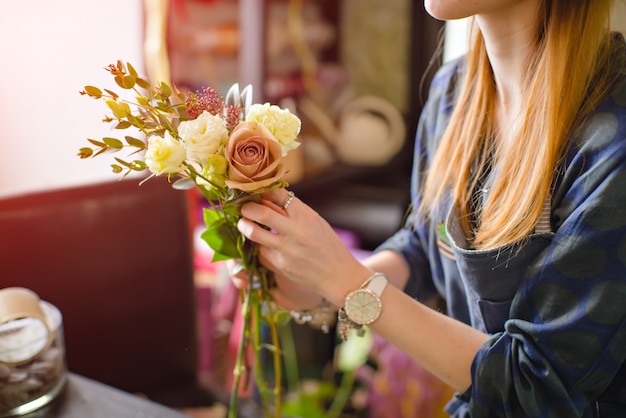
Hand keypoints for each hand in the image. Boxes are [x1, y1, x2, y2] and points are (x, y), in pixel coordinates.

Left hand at [236, 188, 372, 305]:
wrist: (338, 274)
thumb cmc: (327, 244)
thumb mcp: (315, 222)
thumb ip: (292, 212)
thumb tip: (266, 200)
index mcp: (306, 216)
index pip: (278, 195)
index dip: (264, 191)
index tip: (257, 192)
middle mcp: (296, 231)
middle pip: (261, 213)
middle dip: (247, 208)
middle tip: (244, 209)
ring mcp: (287, 250)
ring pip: (255, 234)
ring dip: (246, 227)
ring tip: (244, 224)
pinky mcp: (280, 266)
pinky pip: (261, 252)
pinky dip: (258, 245)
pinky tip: (261, 243)